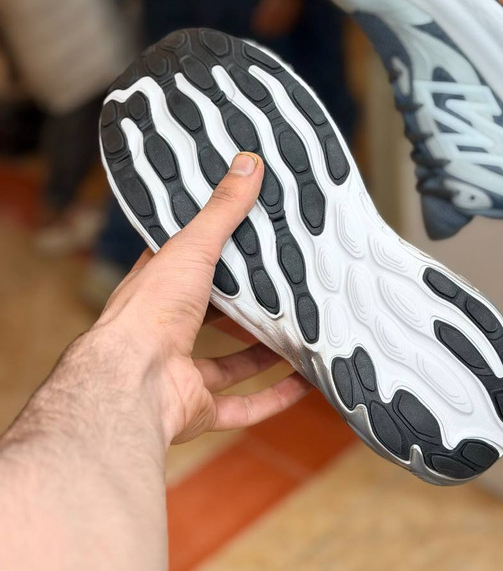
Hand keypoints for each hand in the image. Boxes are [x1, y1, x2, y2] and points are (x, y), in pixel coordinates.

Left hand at [94, 151, 310, 445]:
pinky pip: (242, 405)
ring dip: (262, 352)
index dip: (212, 250)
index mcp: (157, 289)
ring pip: (228, 363)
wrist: (131, 382)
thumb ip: (222, 211)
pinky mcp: (197, 407)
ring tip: (297, 332)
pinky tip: (302, 382)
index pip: (184, 263)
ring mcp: (181, 371)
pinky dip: (274, 397)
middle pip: (209, 316)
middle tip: (280, 288)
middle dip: (242, 307)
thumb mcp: (191, 247)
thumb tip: (247, 163)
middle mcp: (166, 331)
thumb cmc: (149, 311)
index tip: (245, 237)